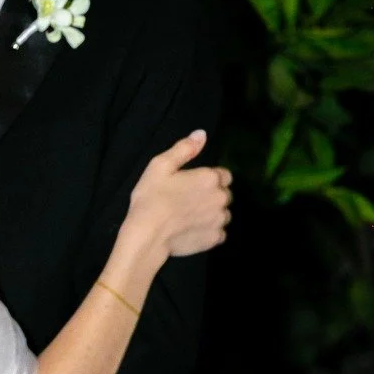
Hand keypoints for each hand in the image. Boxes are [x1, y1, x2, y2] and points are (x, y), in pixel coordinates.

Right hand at [125, 130, 231, 259]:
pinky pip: (219, 233)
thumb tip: (201, 134)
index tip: (194, 185)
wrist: (147, 235)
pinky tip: (194, 230)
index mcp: (210, 178)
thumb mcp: (160, 165)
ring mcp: (219, 220)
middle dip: (212, 196)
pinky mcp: (214, 239)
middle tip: (189, 201)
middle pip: (225, 194)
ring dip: (213, 213)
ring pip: (223, 214)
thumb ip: (184, 149)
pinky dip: (210, 231)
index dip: (209, 178)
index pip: (224, 175)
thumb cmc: (151, 198)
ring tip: (191, 217)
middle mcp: (220, 198)